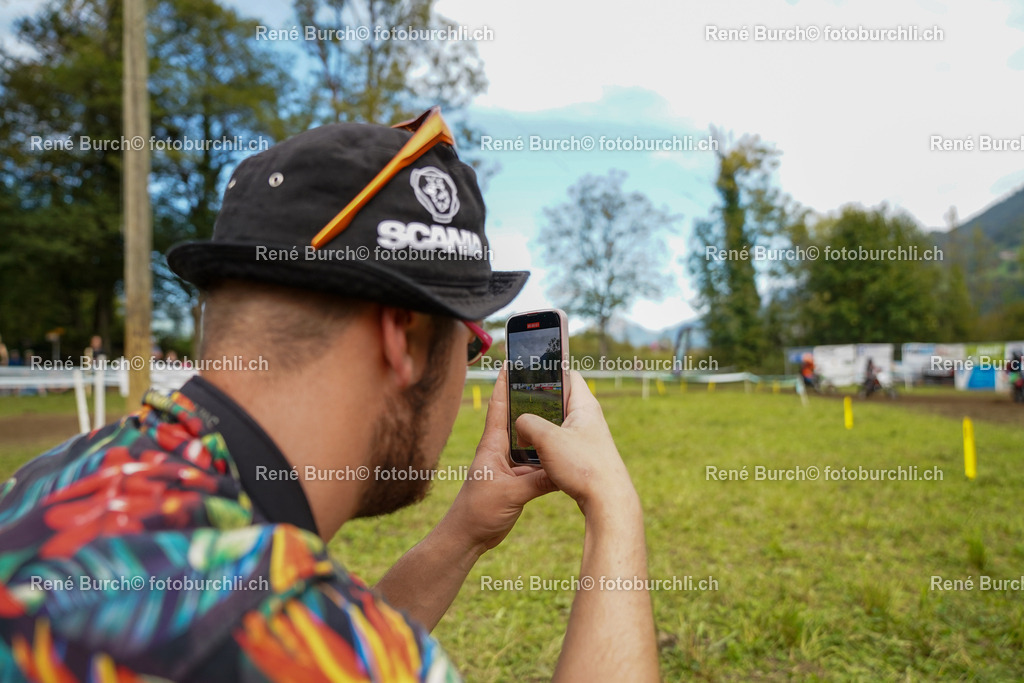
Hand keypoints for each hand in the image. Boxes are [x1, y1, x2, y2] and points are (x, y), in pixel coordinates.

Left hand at [442, 365, 556, 554]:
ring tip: (561, 415)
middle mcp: (500, 452)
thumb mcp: (511, 493)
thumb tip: (565, 469)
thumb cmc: (478, 512)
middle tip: (548, 384)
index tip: (512, 362)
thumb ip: (538, 481)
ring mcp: (508, 467)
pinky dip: (547, 459)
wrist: (467, 538)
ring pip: (530, 444)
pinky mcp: (516, 482)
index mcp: (492, 446)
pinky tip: (562, 455)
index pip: (499, 407)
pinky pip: (535, 464)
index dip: (505, 384)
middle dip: (531, 402)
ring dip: (542, 432)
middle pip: (518, 421)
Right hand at [515, 371, 639, 518]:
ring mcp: (586, 437)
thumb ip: (528, 424)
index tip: (528, 371)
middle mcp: (588, 418)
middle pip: (559, 400)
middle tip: (516, 403)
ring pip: (557, 423)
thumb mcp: (548, 439)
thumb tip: (520, 425)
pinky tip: (531, 451)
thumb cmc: (584, 466)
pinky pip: (559, 441)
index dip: (548, 370)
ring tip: (519, 428)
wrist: (607, 501)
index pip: (567, 374)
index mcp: (584, 405)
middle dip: (538, 401)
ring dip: (539, 425)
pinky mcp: (583, 455)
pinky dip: (545, 443)